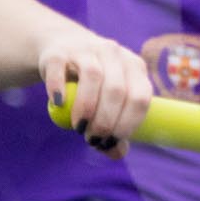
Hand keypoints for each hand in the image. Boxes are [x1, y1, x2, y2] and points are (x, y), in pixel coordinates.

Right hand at [39, 28, 152, 158]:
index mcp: (134, 67)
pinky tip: (58, 104)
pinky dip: (59, 88)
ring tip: (79, 128)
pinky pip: (60, 69)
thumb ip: (114, 125)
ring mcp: (87, 49)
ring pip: (93, 76)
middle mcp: (114, 54)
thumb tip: (117, 153)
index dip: (128, 124)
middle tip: (92, 139)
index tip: (112, 141)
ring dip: (86, 108)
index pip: (141, 97)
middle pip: (117, 90)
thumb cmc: (92, 82)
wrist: (62, 47)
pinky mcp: (59, 51)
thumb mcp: (107, 99)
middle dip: (105, 121)